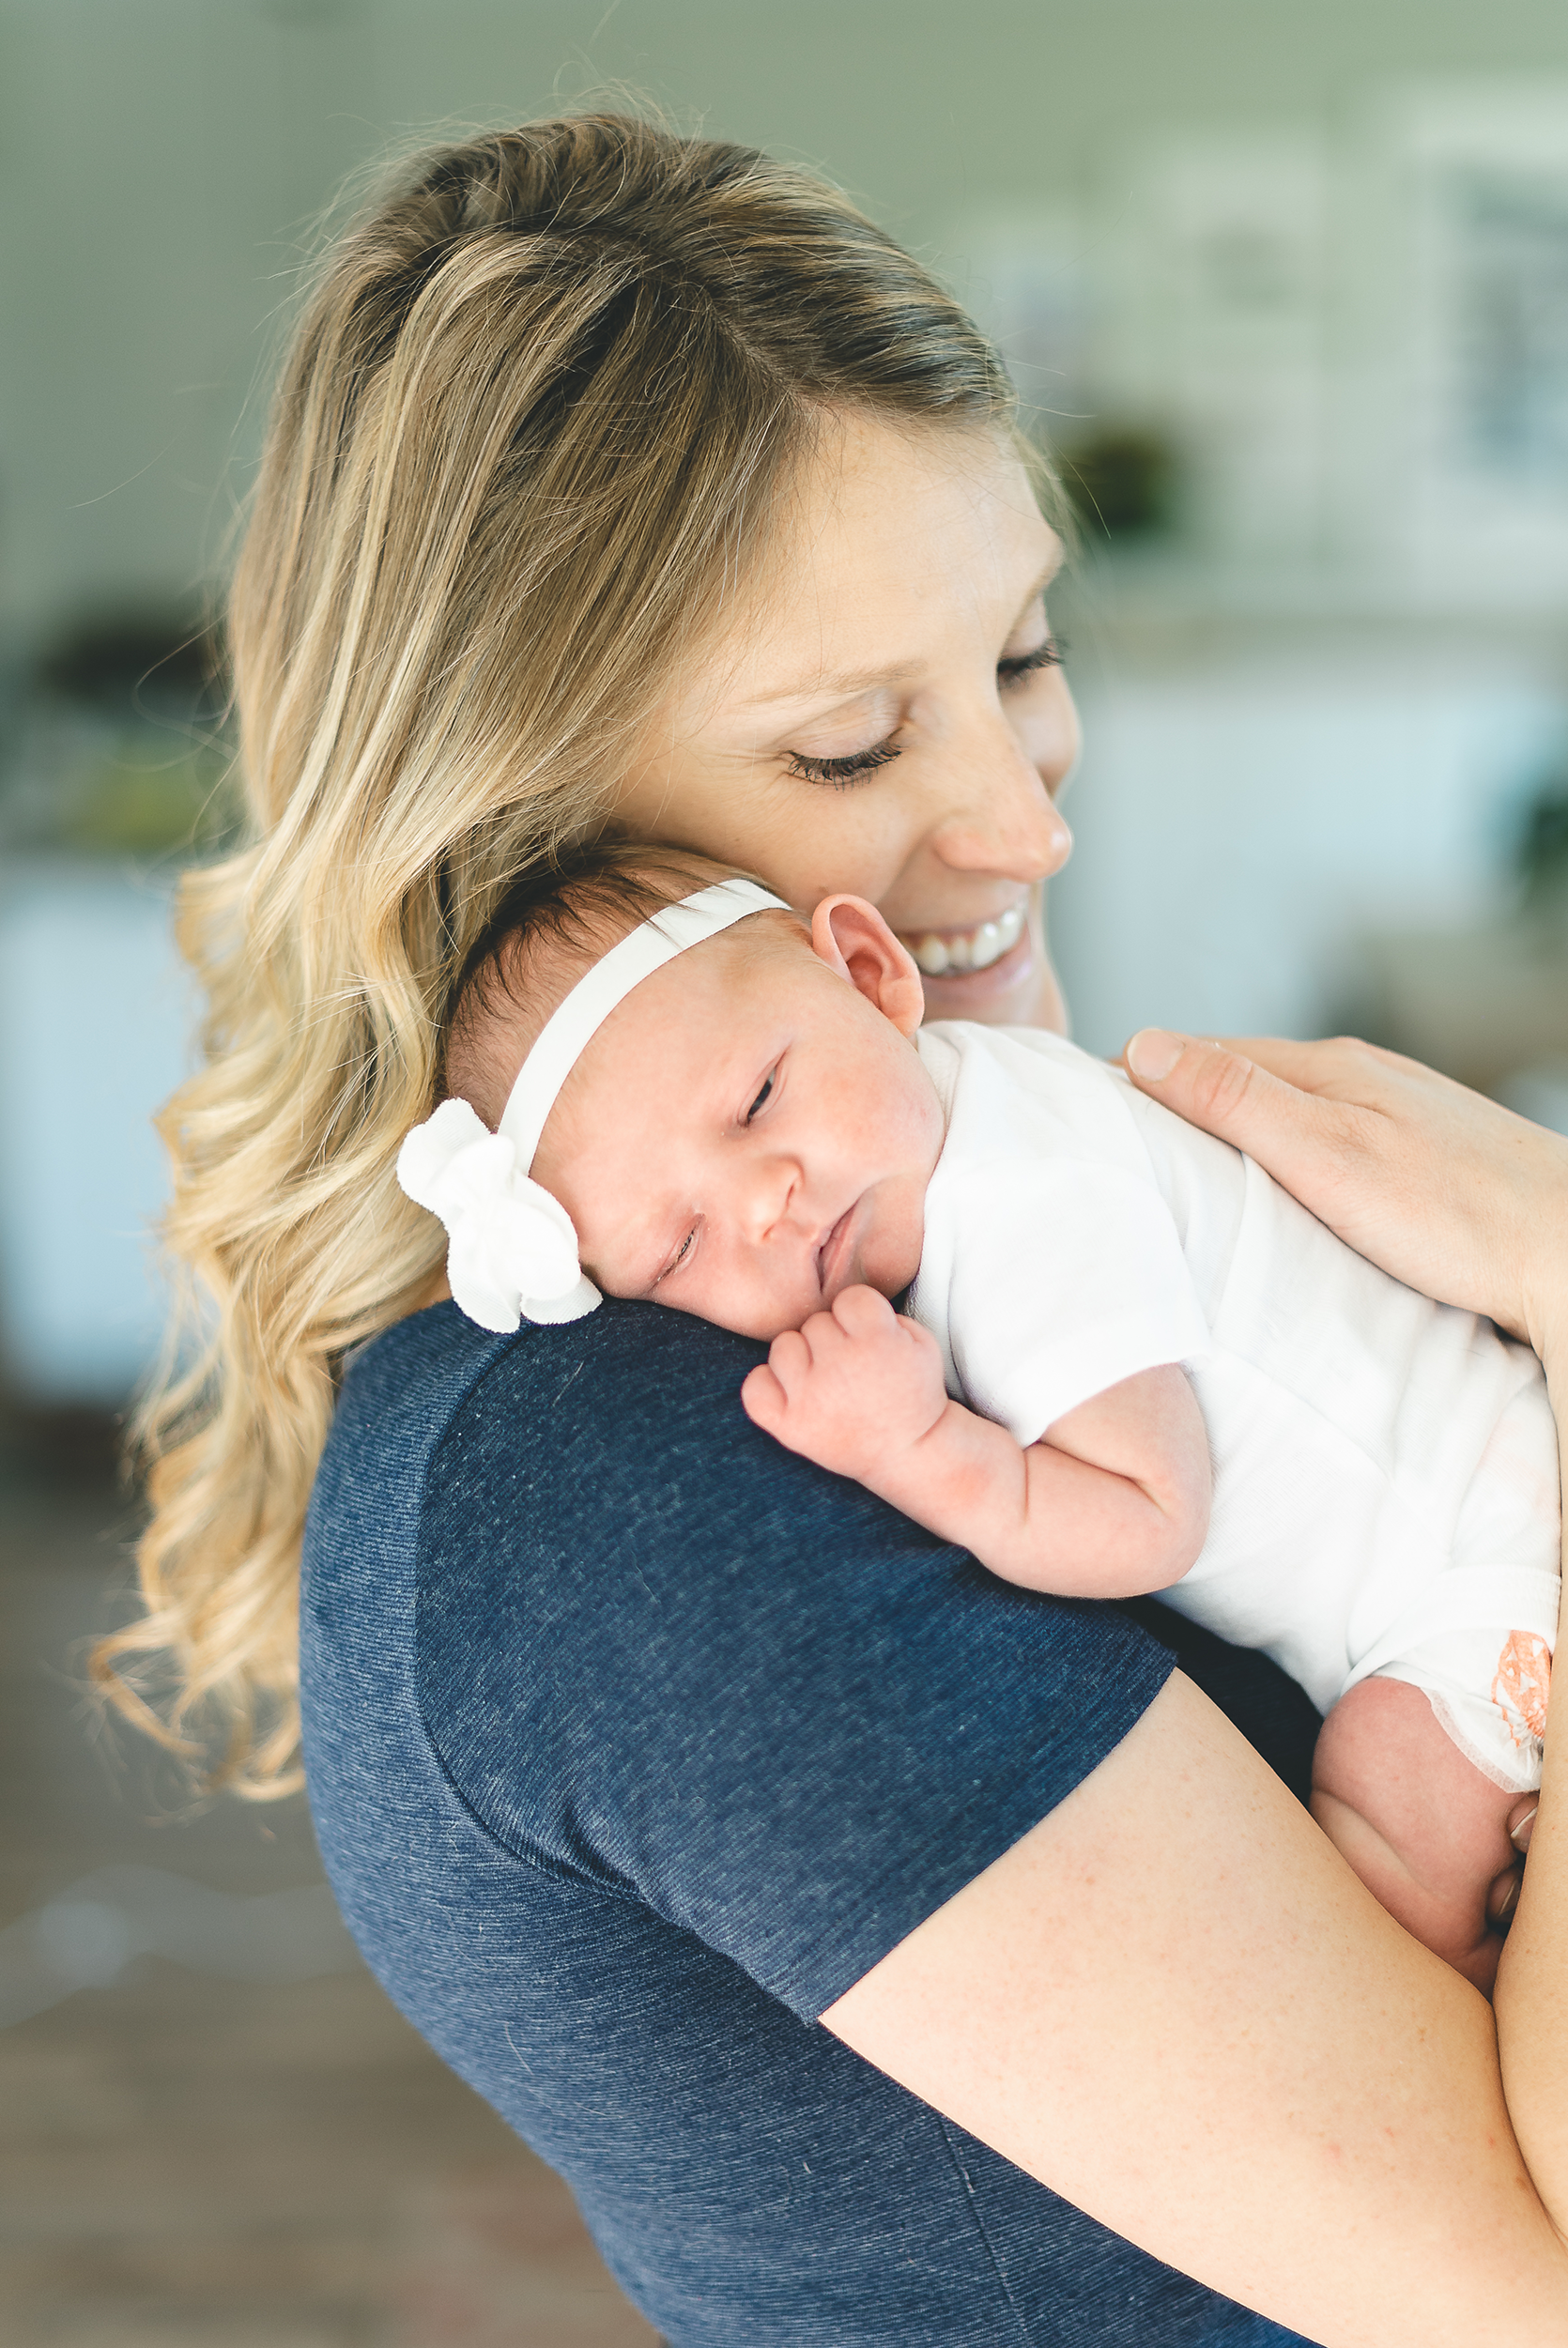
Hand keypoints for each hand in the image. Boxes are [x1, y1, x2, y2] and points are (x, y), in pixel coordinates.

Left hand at [740, 1286, 949, 1480]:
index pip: (849, 1299)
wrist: (909, 1452)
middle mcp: (839, 1365)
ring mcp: (810, 1397)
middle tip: (851, 1368)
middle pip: (814, 1323)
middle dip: (832, 1340)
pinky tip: (791, 1394)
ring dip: (801, 1360)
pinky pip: (754, 1386)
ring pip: (782, 1347)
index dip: (860, 1317)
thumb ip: (884, 1311)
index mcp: (875, 1340)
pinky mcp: (789, 1425)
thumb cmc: (913, 1394)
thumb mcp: (921, 1341)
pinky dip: (767, 1387)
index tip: (869, 1339)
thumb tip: (842, 1304)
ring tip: (826, 1382)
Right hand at [1122, 1029, 1567, 1361]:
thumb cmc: (1460, 1218)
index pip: (1198, 1052)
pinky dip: (1272, 1157)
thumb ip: (1235, 1100)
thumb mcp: (1326, 1158)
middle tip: (1097, 1139)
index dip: (1130, 1075)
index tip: (1067, 1101)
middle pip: (1236, 1077)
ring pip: (1280, 1111)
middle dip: (1167, 1101)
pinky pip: (1319, 1141)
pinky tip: (1266, 1192)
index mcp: (1328, 1068)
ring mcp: (1392, 1114)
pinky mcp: (1417, 1155)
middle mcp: (1359, 1077)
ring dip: (1221, 1131)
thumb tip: (1143, 1044)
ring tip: (1164, 1167)